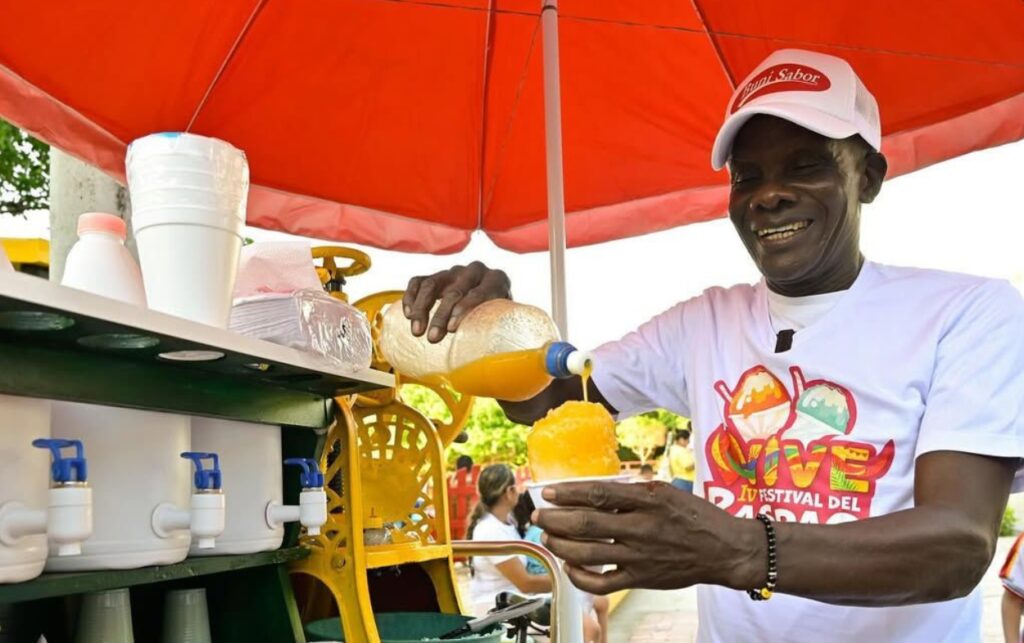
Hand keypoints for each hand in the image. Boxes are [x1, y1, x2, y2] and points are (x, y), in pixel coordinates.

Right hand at [402, 261, 510, 342]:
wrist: (491, 305)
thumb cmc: (498, 319)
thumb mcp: (502, 322)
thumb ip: (497, 330)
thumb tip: (487, 356)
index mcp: (497, 279)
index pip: (479, 292)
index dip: (464, 310)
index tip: (451, 329)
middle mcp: (475, 271)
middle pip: (454, 291)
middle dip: (441, 315)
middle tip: (433, 338)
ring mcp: (454, 271)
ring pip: (432, 284)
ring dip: (421, 308)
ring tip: (417, 331)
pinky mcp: (437, 275)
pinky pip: (418, 281)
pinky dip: (411, 296)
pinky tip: (408, 314)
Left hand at [533, 481, 763, 594]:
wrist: (725, 550)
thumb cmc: (695, 516)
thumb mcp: (666, 492)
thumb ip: (632, 491)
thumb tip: (594, 490)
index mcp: (648, 500)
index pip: (599, 494)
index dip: (569, 493)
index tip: (549, 492)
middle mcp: (642, 527)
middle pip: (586, 524)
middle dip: (555, 519)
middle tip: (538, 516)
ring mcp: (640, 556)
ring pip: (588, 553)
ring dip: (561, 545)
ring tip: (548, 537)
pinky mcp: (641, 579)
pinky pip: (602, 582)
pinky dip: (580, 575)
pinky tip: (569, 565)